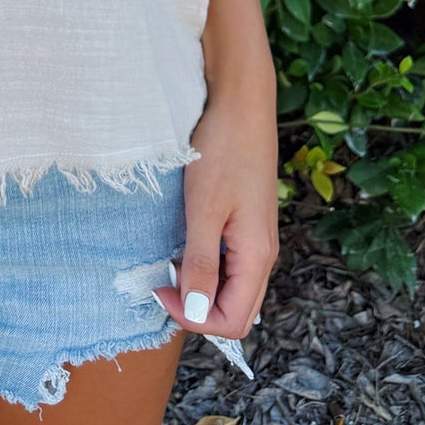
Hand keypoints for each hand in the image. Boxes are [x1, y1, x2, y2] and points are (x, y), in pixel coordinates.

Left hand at [153, 60, 279, 341]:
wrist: (241, 103)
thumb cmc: (223, 152)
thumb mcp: (204, 211)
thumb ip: (201, 264)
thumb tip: (196, 312)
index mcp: (257, 257)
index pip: (233, 321)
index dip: (194, 318)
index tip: (161, 290)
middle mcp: (263, 253)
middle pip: (237, 310)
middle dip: (199, 309)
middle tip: (164, 282)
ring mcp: (257, 237)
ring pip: (234, 287)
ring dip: (202, 287)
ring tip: (171, 262)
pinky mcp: (248, 221)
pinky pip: (231, 262)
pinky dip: (207, 265)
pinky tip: (185, 243)